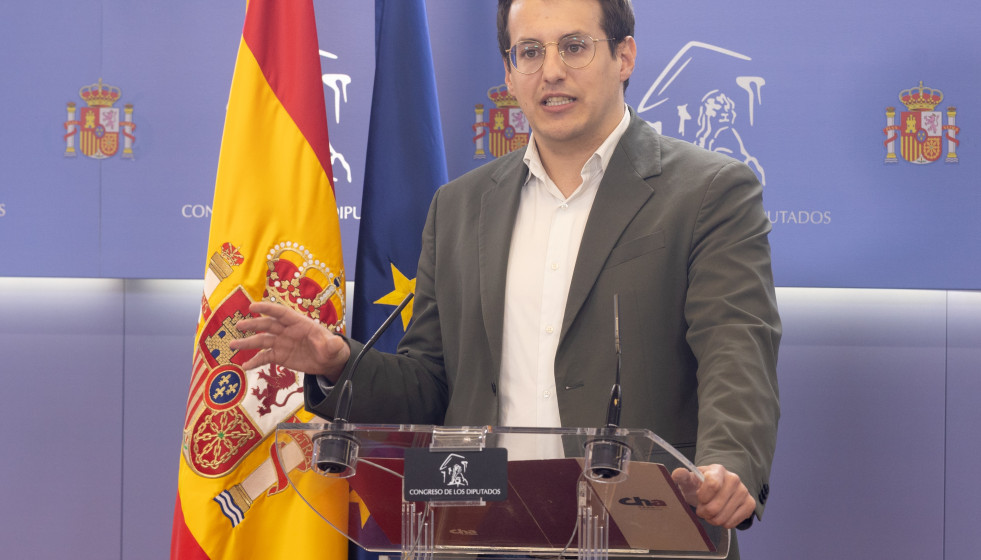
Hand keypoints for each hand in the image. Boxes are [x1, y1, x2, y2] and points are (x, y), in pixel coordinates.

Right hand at [228, 301, 349, 380]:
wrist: (328, 362)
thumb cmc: (331, 349)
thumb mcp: (334, 347)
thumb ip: (331, 344)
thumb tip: (334, 343)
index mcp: (299, 323)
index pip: (281, 313)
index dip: (267, 309)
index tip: (252, 307)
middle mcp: (287, 331)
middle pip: (267, 326)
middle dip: (253, 325)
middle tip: (239, 325)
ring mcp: (282, 343)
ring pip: (262, 341)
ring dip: (247, 343)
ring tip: (232, 345)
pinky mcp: (279, 356)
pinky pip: (265, 357)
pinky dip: (255, 361)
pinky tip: (244, 366)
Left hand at [670, 464, 755, 528]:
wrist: (716, 491)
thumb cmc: (700, 486)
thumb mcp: (689, 481)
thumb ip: (681, 477)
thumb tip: (677, 473)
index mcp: (717, 470)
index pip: (713, 484)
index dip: (703, 497)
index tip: (699, 498)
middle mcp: (734, 478)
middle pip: (715, 506)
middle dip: (704, 512)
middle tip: (702, 509)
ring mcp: (743, 491)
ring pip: (723, 517)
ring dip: (712, 519)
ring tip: (710, 513)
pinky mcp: (750, 504)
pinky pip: (733, 523)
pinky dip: (723, 523)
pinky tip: (721, 515)